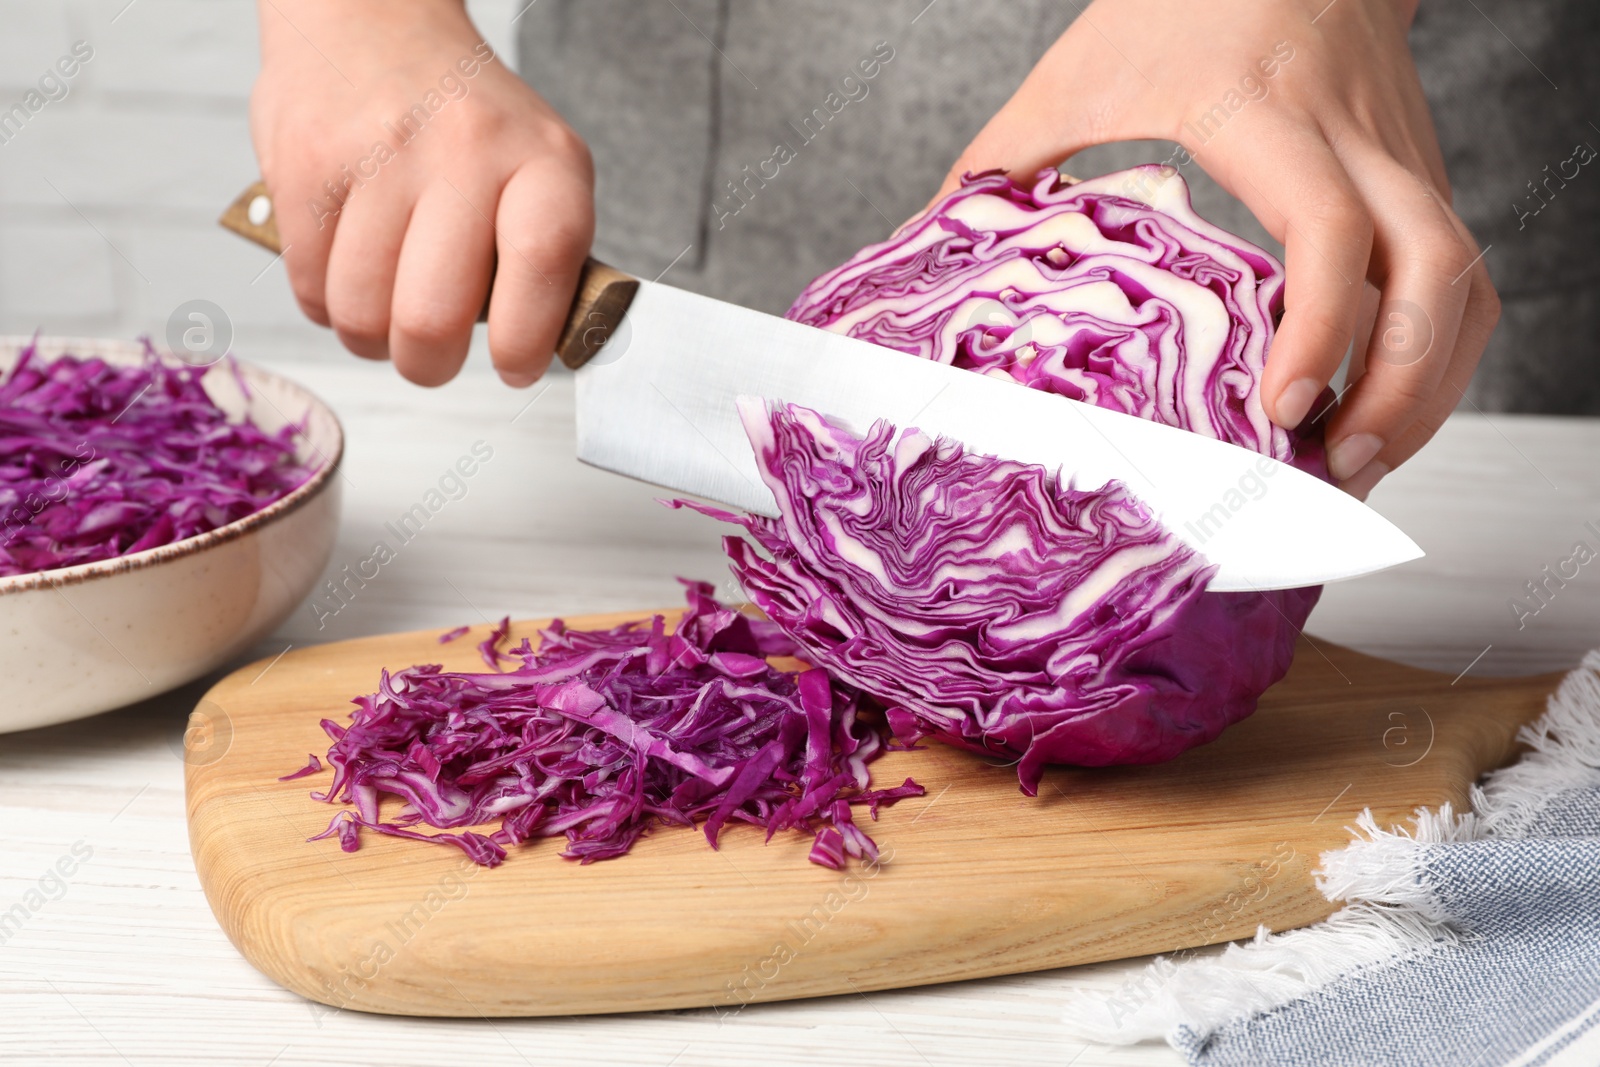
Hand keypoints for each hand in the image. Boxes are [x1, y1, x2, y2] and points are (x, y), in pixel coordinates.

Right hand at [251, 0, 593, 386]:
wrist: (372, 21)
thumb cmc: (468, 122)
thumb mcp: (541, 167)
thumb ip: (546, 257)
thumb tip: (537, 351)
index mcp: (543, 159)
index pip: (542, 261)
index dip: (525, 339)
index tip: (514, 366)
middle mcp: (465, 149)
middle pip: (431, 318)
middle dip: (430, 364)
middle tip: (434, 353)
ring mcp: (379, 155)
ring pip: (361, 315)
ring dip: (372, 339)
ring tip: (387, 309)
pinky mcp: (306, 165)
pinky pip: (310, 288)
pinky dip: (328, 305)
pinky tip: (348, 274)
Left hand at [937, 0, 1498, 496]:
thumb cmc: (1186, 0)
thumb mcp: (1080, 69)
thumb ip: (1007, 154)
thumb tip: (938, 235)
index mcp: (1270, 117)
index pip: (1327, 228)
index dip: (1317, 328)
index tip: (1283, 410)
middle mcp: (1358, 141)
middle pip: (1433, 273)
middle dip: (1401, 388)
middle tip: (1338, 466)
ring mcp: (1404, 158)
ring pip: (1464, 283)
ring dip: (1431, 385)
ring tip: (1363, 460)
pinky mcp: (1421, 175)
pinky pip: (1456, 276)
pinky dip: (1433, 351)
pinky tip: (1382, 403)